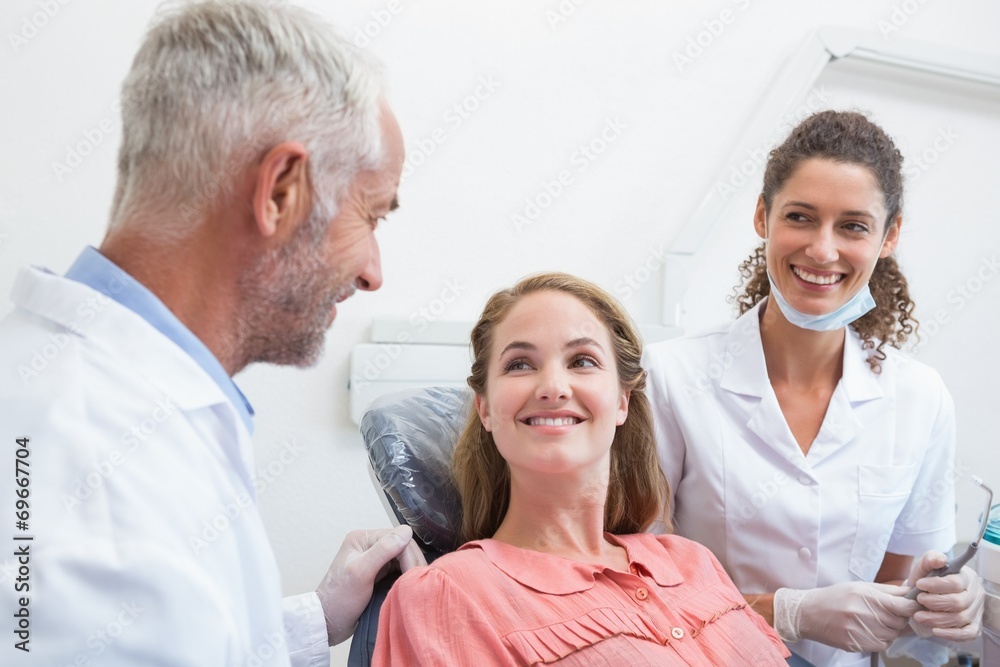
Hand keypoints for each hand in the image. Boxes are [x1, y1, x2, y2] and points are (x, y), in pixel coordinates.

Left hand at [316, 525, 425, 644]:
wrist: (329, 622)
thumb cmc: (339, 599)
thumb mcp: (360, 573)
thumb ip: (382, 551)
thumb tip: (406, 532)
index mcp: (363, 538)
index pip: (397, 537)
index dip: (408, 555)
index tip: (413, 575)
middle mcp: (369, 545)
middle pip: (402, 547)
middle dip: (411, 563)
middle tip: (416, 583)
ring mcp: (374, 559)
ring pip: (402, 559)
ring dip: (409, 570)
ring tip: (414, 585)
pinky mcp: (379, 573)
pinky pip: (398, 570)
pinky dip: (405, 576)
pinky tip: (407, 586)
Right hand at [773, 581, 920, 652]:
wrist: (808, 613)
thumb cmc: (834, 597)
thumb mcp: (859, 587)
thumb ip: (885, 591)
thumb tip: (910, 593)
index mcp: (866, 596)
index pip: (904, 606)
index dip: (912, 607)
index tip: (912, 606)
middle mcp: (864, 614)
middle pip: (900, 622)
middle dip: (899, 618)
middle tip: (888, 613)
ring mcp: (860, 631)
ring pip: (892, 635)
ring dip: (890, 629)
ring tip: (875, 621)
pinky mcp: (856, 644)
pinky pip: (882, 645)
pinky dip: (881, 639)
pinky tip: (869, 630)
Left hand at [906, 550, 984, 641]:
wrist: (924, 595)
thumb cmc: (927, 579)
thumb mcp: (925, 566)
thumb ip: (930, 559)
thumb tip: (940, 560)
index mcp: (966, 577)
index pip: (955, 583)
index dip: (936, 585)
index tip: (919, 584)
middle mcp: (975, 594)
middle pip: (958, 602)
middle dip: (934, 603)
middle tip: (919, 600)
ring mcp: (976, 611)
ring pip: (959, 619)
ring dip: (936, 619)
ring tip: (919, 615)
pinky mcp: (974, 626)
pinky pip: (966, 634)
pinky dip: (950, 634)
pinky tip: (935, 630)